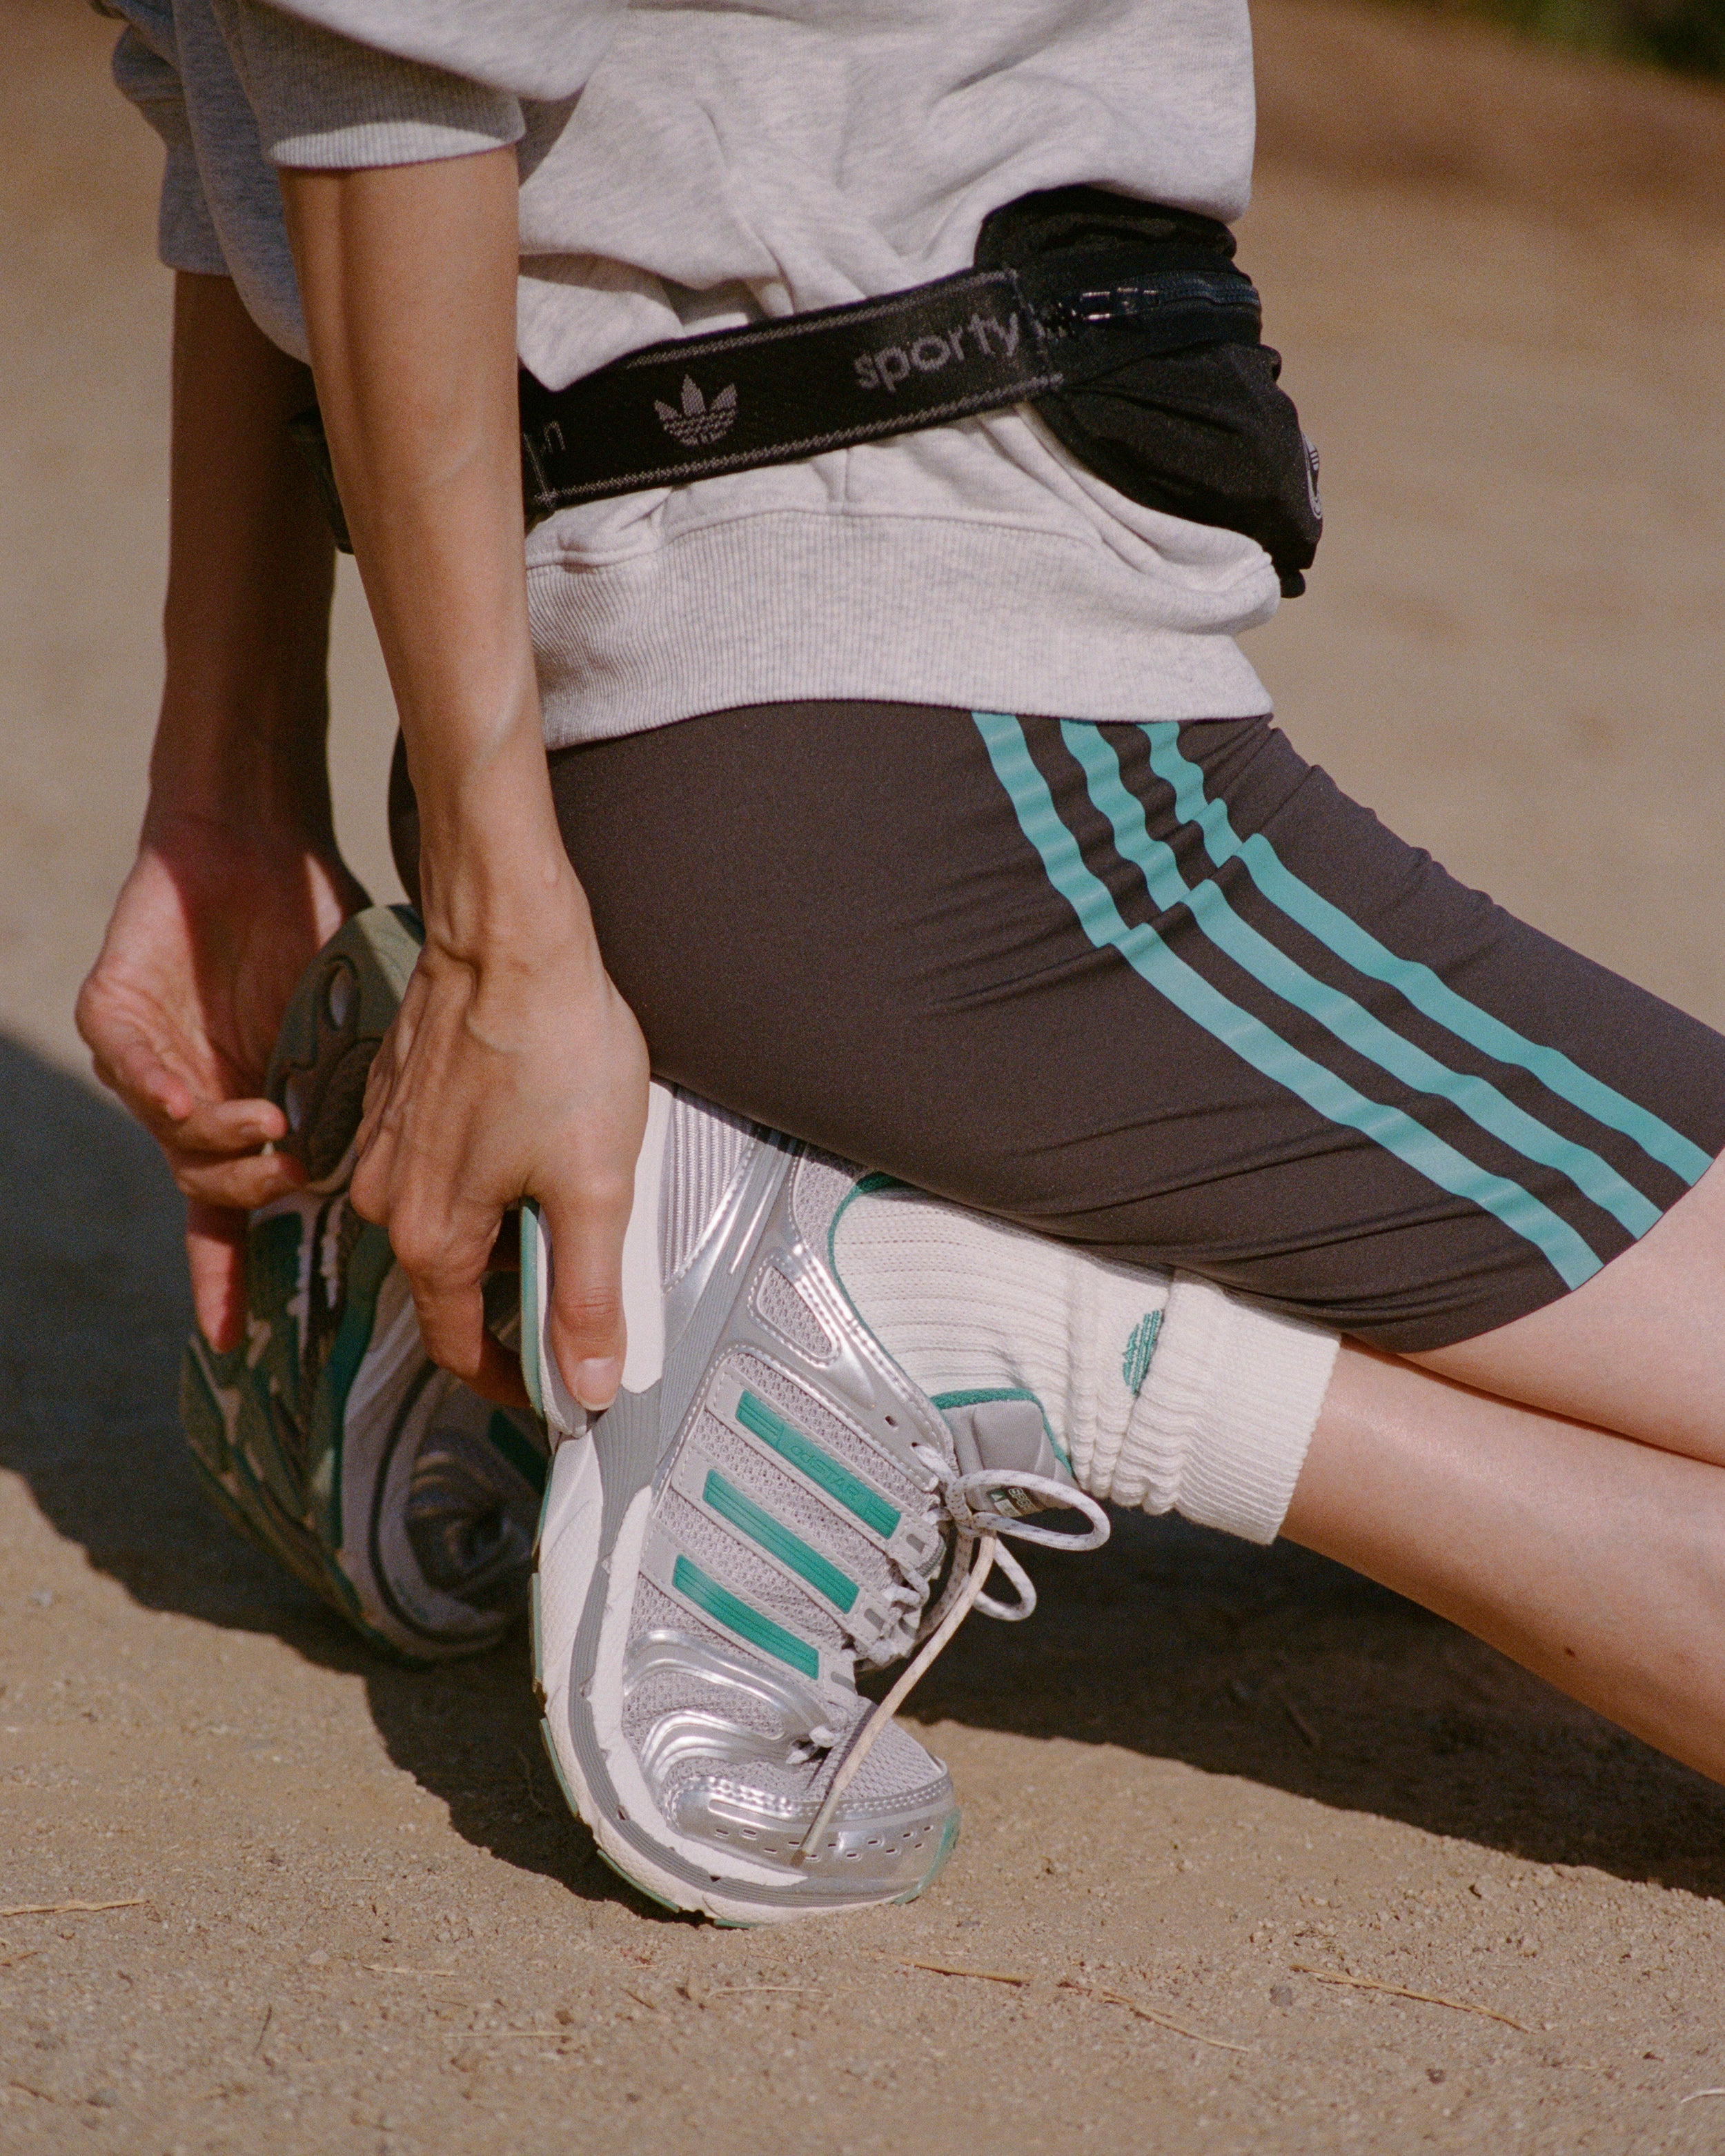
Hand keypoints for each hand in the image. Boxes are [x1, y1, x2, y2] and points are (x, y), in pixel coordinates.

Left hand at [76, 811, 367, 1348]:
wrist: (257, 833)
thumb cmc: (315, 921)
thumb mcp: (360, 1023)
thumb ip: (380, 1088)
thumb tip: (454, 1148)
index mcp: (251, 1114)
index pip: (230, 1219)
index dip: (232, 1280)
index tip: (240, 1343)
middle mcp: (192, 1101)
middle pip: (206, 1192)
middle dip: (253, 1200)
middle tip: (302, 1180)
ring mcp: (148, 1063)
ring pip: (172, 1146)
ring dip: (223, 1153)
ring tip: (274, 1130)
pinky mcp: (112, 1017)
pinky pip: (135, 1079)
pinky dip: (176, 1100)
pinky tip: (222, 1105)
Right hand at [349, 894, 649, 1412]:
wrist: (508, 934)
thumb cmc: (554, 1047)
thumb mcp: (595, 1186)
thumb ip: (588, 1295)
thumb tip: (588, 1386)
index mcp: (431, 1237)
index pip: (461, 1349)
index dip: (517, 1379)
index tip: (565, 1385)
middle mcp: (388, 1200)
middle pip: (454, 1287)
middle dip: (518, 1296)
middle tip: (591, 1276)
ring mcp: (383, 1146)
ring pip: (449, 1223)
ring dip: (505, 1228)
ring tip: (572, 1190)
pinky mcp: (394, 1101)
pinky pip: (440, 1169)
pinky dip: (487, 1177)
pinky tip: (535, 1138)